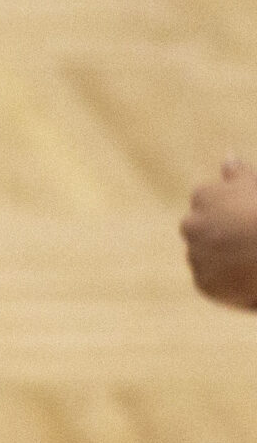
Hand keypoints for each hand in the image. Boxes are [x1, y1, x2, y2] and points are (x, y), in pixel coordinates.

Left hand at [183, 158, 256, 309]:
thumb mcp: (255, 187)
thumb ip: (237, 173)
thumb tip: (227, 156)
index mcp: (204, 196)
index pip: (211, 204)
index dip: (236, 216)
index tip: (253, 221)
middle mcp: (191, 224)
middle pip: (205, 232)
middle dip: (225, 239)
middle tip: (253, 244)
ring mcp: (196, 254)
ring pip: (208, 259)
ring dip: (226, 262)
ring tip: (255, 264)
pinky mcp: (204, 283)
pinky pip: (214, 284)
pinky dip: (230, 286)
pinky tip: (252, 283)